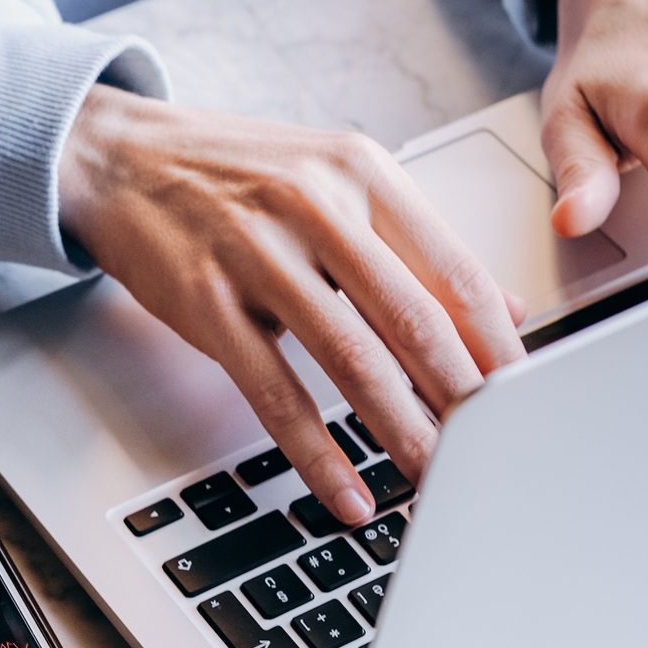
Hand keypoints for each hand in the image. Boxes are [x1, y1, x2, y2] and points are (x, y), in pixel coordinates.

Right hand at [58, 87, 529, 524]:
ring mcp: (257, 253)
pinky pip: (275, 393)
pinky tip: (347, 491)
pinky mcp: (207, 302)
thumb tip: (507, 307)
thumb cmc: (237, 174)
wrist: (122, 156)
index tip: (524, 397)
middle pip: (414, 319)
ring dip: (403, 432)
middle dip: (464, 400)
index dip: (497, 344)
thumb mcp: (337, 179)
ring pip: (353, 360)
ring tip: (435, 481)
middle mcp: (316, 204)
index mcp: (361, 171)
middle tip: (494, 453)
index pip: (453, 269)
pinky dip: (318, 453)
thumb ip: (419, 242)